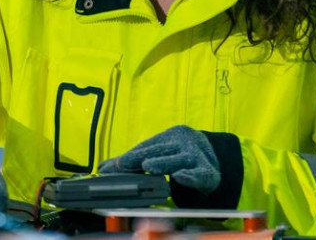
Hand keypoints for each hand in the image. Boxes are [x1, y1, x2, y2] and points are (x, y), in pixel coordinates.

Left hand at [99, 125, 219, 193]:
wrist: (214, 156)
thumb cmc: (177, 154)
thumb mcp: (157, 152)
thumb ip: (130, 161)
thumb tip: (101, 168)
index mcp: (168, 137)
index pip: (146, 147)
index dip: (129, 156)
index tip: (114, 165)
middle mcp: (182, 144)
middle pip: (159, 150)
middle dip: (141, 156)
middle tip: (124, 163)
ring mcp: (197, 157)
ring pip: (178, 160)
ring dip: (163, 163)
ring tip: (149, 166)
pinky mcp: (208, 174)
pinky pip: (199, 175)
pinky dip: (190, 177)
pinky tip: (181, 177)